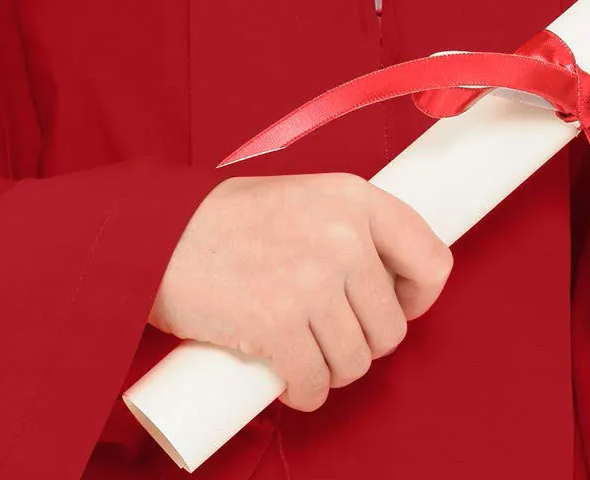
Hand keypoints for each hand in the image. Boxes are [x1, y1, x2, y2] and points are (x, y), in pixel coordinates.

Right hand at [149, 171, 453, 411]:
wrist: (158, 233)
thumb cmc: (226, 219)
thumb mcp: (302, 197)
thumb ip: (345, 227)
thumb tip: (385, 279)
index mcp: (354, 197)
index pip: (431, 258)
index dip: (418, 296)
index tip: (394, 306)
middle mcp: (343, 237)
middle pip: (391, 327)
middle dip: (363, 342)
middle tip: (326, 332)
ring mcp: (312, 283)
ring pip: (356, 362)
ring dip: (332, 370)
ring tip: (301, 352)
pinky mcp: (279, 326)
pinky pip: (316, 385)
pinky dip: (305, 393)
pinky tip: (288, 379)